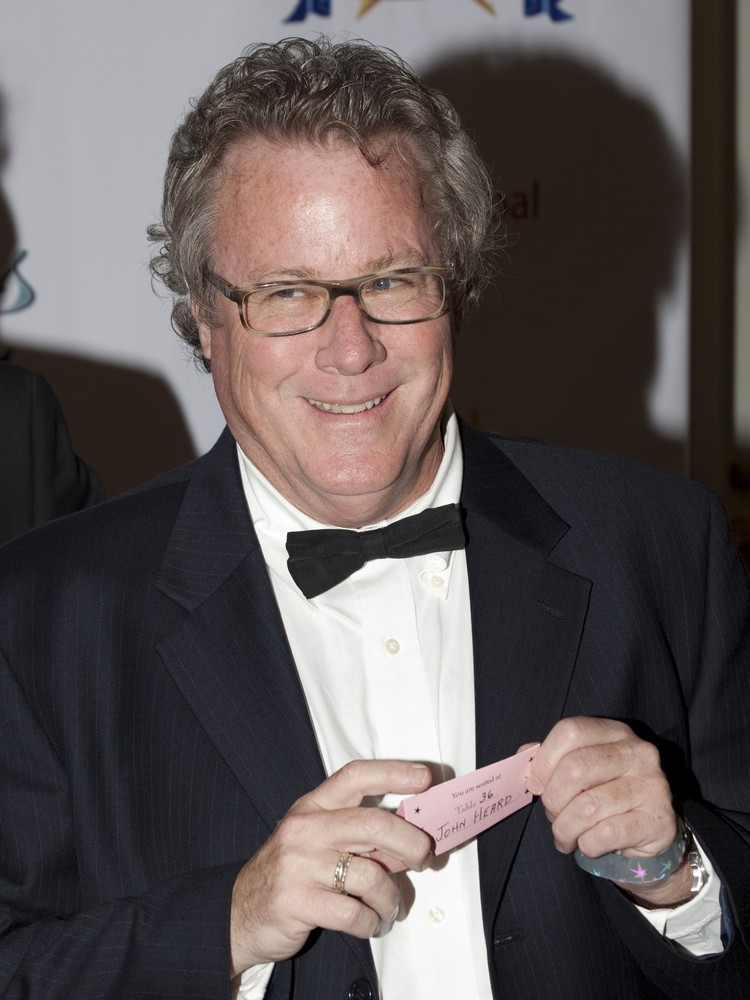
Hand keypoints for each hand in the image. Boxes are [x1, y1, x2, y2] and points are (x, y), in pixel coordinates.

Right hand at [229, 759, 433, 976]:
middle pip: (373, 824)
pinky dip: (371, 922)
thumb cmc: (291, 873)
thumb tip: (411, 837)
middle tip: (424, 858)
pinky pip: (354, 913)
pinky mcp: (296, 902)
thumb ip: (359, 835)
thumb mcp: (318, 841)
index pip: (355, 776)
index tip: (423, 778)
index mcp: (312, 806)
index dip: (392, 773)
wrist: (238, 913)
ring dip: (390, 897)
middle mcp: (305, 829)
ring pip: (370, 875)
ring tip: (388, 907)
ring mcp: (298, 865)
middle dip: (410, 842)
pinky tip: (369, 923)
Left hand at [525, 717, 690, 905]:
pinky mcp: (658, 821)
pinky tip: (587, 845)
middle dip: (554, 800)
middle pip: (576, 768)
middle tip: (552, 815)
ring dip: (566, 829)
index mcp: (614, 732)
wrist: (649, 830)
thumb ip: (551, 759)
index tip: (534, 784)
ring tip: (565, 836)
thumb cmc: (606, 794)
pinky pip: (605, 834)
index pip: (571, 731)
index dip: (544, 760)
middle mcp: (637, 752)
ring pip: (587, 807)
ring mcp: (653, 785)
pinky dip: (587, 845)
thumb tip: (524, 757)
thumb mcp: (581, 769)